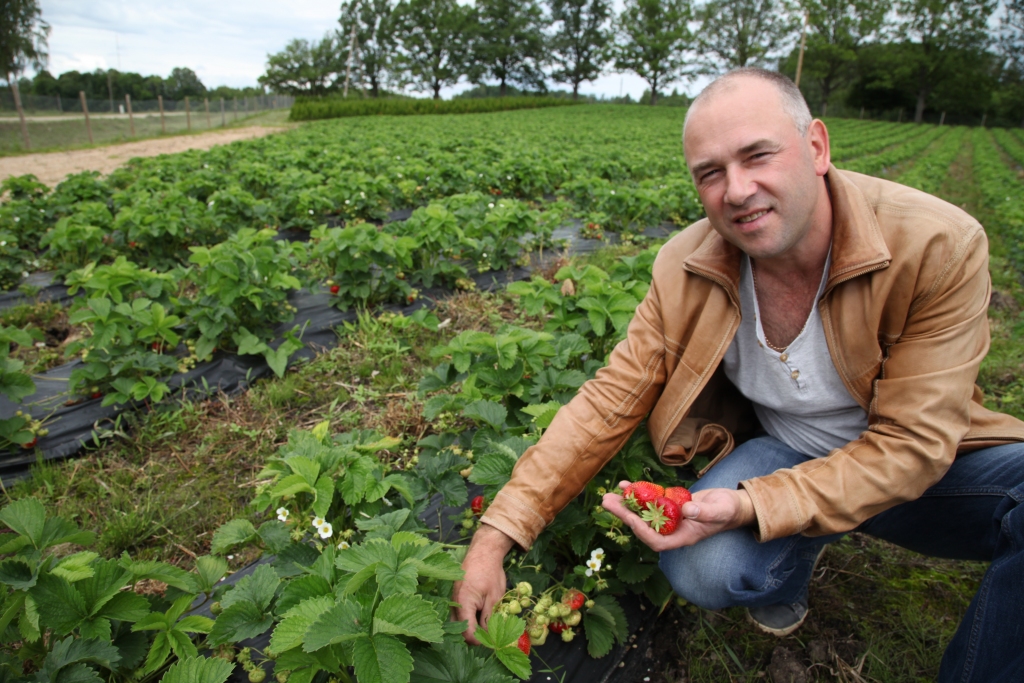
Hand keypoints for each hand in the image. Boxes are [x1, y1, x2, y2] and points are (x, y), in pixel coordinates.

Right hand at [452, 523, 514, 644]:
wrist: (483, 551)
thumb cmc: (490, 572)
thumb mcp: (494, 597)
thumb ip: (489, 618)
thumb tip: (487, 636)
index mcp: (463, 604)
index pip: (467, 633)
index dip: (479, 641)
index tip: (491, 640)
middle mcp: (454, 603)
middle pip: (459, 630)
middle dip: (473, 636)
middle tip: (488, 635)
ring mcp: (453, 599)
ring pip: (457, 622)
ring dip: (469, 627)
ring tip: (485, 626)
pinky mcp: (455, 595)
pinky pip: (458, 612)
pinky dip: (467, 618)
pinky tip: (479, 616)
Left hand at [602, 481, 755, 551]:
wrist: (732, 504)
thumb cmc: (728, 510)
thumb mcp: (720, 510)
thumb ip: (705, 512)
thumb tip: (687, 509)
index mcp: (682, 537)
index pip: (657, 541)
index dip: (642, 531)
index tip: (630, 519)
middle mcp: (672, 530)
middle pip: (643, 526)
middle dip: (624, 515)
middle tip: (606, 502)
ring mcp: (669, 518)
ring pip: (642, 514)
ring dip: (625, 504)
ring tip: (608, 496)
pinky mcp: (668, 506)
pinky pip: (649, 502)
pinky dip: (637, 493)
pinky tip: (625, 485)